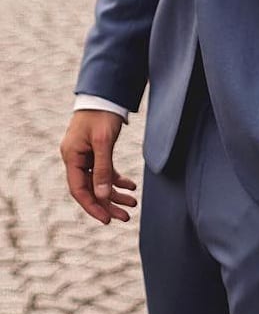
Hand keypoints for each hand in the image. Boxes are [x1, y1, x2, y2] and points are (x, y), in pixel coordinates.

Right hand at [60, 110, 136, 224]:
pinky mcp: (96, 151)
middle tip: (126, 217)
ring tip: (133, 204)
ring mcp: (85, 155)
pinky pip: (105, 171)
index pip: (79, 189)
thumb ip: (103, 168)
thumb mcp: (103, 141)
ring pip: (99, 182)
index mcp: (71, 156)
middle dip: (108, 204)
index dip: (92, 206)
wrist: (105, 93)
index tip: (107, 220)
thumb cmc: (101, 114)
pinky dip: (117, 180)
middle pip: (90, 189)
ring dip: (115, 194)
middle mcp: (75, 158)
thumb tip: (102, 195)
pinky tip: (131, 186)